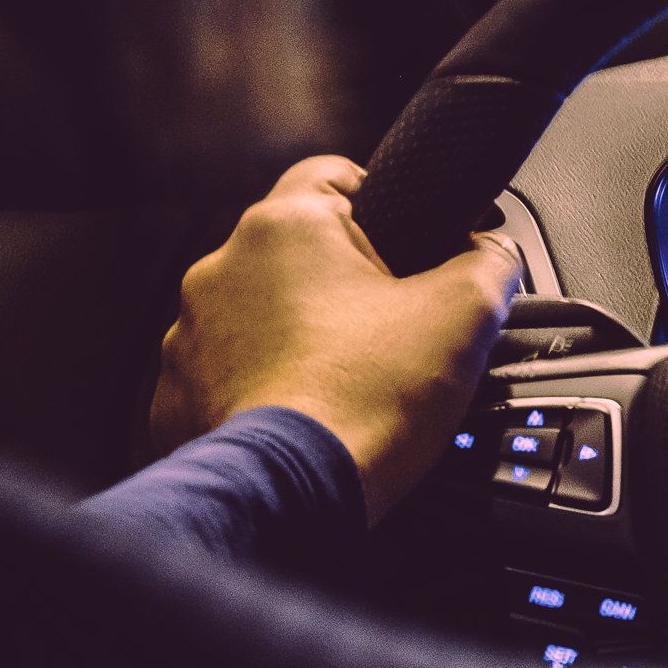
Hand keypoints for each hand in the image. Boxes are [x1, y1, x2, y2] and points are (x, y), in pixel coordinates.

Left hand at [148, 157, 522, 522]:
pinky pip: (228, 373)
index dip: (384, 199)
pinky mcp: (175, 395)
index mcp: (285, 227)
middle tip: (391, 323)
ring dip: (298, 332)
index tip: (410, 238)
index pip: (334, 172)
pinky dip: (264, 386)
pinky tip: (307, 410)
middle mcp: (221, 269)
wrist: (291, 495)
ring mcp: (189, 335)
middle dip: (344, 280)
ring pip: (258, 313)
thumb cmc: (366, 400)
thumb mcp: (466, 313)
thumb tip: (492, 256)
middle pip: (297, 251)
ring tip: (348, 375)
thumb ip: (490, 262)